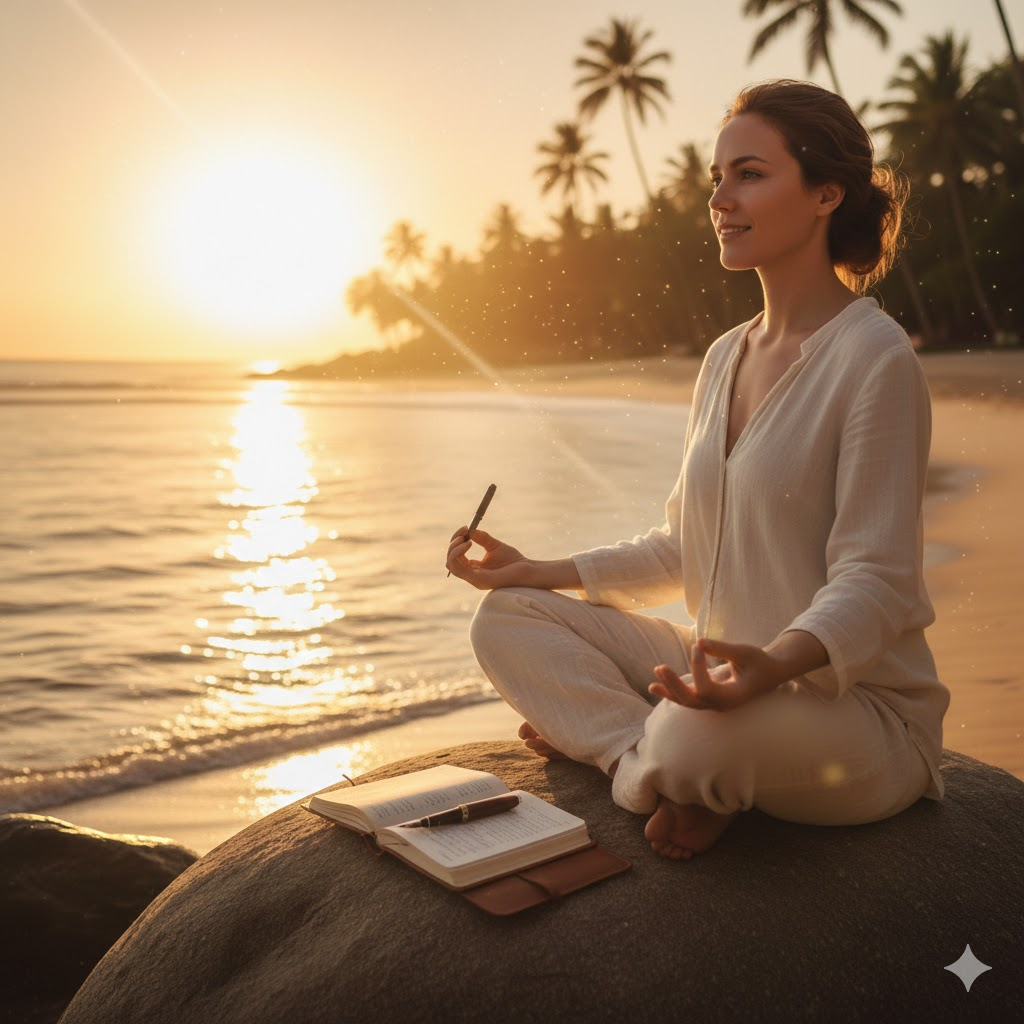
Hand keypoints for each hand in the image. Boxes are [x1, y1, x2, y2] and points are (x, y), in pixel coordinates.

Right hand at [445, 527, 532, 589]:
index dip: (456, 542)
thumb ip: (481, 538)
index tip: (465, 528)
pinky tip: (468, 543)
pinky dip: (459, 553)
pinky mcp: (479, 580)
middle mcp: (472, 576)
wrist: (528, 570)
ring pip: (451, 565)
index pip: (456, 557)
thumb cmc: (513, 560)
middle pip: (450, 561)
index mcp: (474, 569)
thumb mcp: (494, 545)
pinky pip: (460, 568)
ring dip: (454, 549)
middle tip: (462, 533)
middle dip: (452, 545)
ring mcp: (474, 579)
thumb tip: (468, 530)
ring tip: (464, 538)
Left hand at [648, 637, 784, 711]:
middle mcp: (722, 705)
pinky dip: (671, 692)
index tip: (697, 646)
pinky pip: (687, 699)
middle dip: (674, 685)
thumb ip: (723, 649)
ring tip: (653, 680)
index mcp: (734, 697)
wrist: (769, 674)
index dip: (698, 668)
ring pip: (687, 703)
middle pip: (693, 701)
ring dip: (670, 690)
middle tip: (660, 668)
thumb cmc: (759, 662)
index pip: (707, 689)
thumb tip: (699, 642)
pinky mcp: (709, 699)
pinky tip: (655, 686)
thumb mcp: (745, 652)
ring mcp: (714, 704)